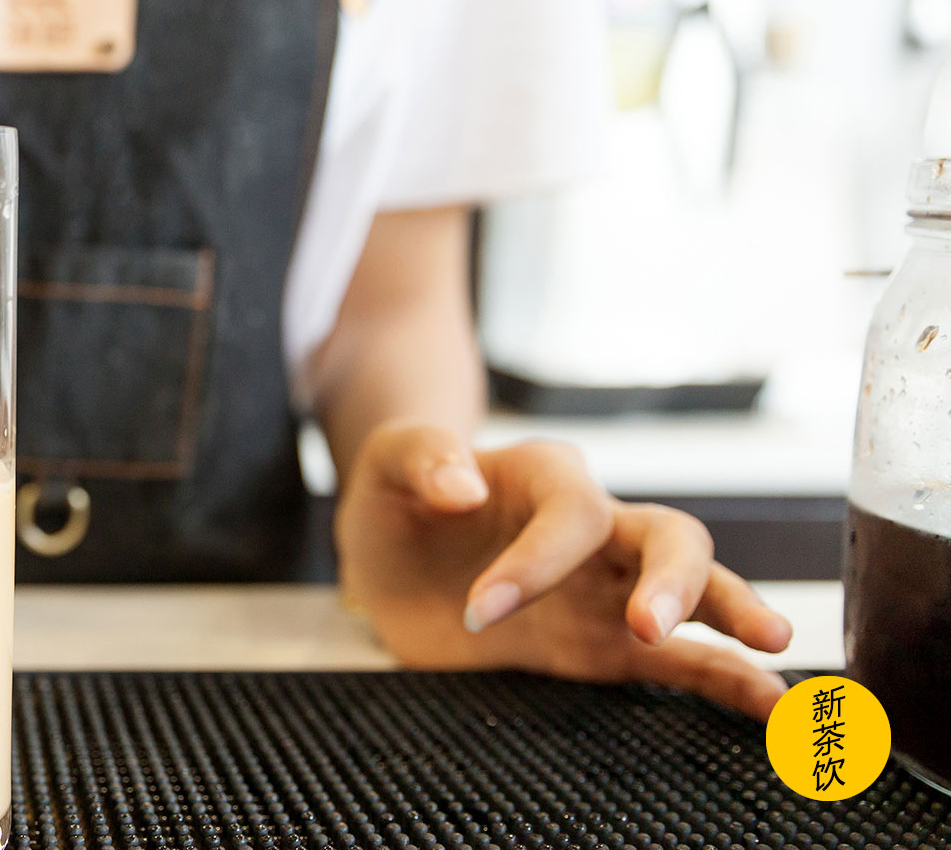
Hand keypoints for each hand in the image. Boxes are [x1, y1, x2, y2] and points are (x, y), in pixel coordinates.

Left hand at [335, 422, 794, 720]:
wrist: (394, 547)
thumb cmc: (398, 495)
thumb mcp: (388, 461)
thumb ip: (422, 458)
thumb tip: (462, 487)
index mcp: (547, 477)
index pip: (571, 512)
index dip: (534, 561)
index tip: (479, 609)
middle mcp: (597, 526)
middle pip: (669, 538)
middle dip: (672, 580)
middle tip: (648, 624)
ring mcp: (609, 587)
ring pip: (697, 594)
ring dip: (733, 620)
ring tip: (775, 655)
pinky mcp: (603, 643)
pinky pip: (677, 661)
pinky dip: (723, 677)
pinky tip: (768, 704)